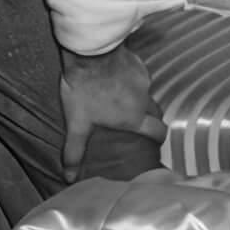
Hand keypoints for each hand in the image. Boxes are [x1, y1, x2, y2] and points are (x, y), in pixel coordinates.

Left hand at [58, 45, 166, 182]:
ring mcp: (143, 80)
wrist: (90, 52)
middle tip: (131, 120)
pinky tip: (114, 77)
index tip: (156, 141)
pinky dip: (130, 80)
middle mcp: (144, 100)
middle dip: (147, 117)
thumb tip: (69, 177)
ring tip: (116, 96)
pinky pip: (138, 76)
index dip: (159, 138)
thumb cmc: (85, 90)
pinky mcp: (138, 64)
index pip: (158, 131)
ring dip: (135, 97)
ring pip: (144, 93)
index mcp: (134, 117)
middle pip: (153, 112)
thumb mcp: (77, 123)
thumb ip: (75, 150)